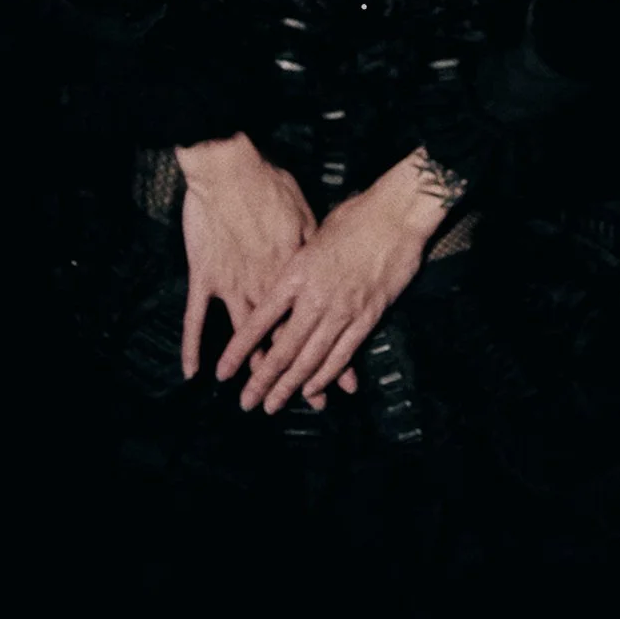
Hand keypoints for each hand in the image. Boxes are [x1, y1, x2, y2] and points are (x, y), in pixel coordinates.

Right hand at [175, 135, 358, 396]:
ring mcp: (233, 283)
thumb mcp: (309, 217)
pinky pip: (197, 317)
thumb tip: (333, 269)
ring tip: (255, 400)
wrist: (231, 169)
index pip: (315, 327)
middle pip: (285, 342)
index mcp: (295, 276)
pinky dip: (193, 344)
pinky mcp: (205, 276)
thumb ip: (316, 251)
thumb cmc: (271, 185)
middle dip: (297, 378)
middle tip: (310, 406)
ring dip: (251, 372)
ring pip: (245, 339)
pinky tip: (192, 371)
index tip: (340, 386)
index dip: (328, 359)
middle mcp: (266, 287)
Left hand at [216, 156, 454, 415]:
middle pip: (282, 349)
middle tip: (247, 403)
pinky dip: (326, 375)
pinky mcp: (368, 316)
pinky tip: (312, 389)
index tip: (223, 371)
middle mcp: (314, 297)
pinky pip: (343, 354)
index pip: (259, 321)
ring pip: (311, 358)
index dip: (239, 350)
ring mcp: (342, 310)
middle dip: (262, 380)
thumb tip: (281, 277)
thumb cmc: (354, 215)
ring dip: (290, 386)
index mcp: (294, 273)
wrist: (397, 213)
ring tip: (274, 405)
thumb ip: (295, 261)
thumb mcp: (311, 233)